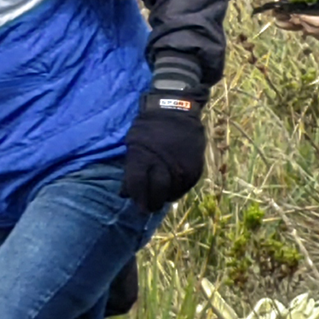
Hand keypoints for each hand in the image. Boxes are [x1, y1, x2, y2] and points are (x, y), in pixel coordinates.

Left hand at [122, 88, 206, 211]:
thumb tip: (124, 193)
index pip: (137, 185)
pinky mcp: (194, 167)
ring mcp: (180, 166)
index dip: (137, 198)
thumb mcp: (133, 144)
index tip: (137, 206)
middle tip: (148, 208)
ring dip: (164, 199)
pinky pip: (186, 187)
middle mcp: (163, 164)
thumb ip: (130, 169)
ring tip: (160, 200)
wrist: (176, 110)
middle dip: (151, 204)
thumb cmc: (150, 128)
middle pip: (156, 193)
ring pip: (172, 192)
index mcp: (143, 157)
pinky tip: (172, 191)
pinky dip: (178, 191)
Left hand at [290, 0, 318, 45]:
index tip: (297, 15)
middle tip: (295, 18)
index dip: (305, 20)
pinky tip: (310, 28)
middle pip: (314, 31)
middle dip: (303, 25)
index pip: (317, 23)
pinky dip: (315, 34)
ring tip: (300, 22)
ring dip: (308, 30)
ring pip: (317, 36)